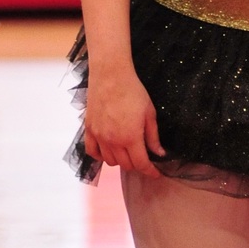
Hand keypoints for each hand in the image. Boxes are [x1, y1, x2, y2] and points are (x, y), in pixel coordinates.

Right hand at [82, 61, 164, 175]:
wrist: (110, 74)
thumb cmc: (133, 91)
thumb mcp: (150, 113)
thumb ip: (153, 136)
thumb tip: (159, 153)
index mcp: (131, 137)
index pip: (141, 164)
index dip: (150, 171)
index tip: (155, 173)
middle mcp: (113, 140)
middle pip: (125, 165)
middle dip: (137, 165)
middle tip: (142, 157)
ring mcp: (99, 136)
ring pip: (109, 161)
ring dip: (120, 160)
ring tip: (126, 152)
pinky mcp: (89, 129)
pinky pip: (92, 151)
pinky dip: (100, 156)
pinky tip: (108, 150)